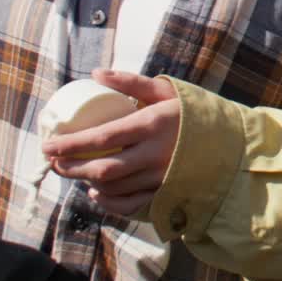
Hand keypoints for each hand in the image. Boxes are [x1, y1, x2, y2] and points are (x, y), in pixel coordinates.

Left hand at [42, 70, 180, 215]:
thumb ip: (131, 82)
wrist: (233, 143)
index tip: (48, 144)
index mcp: (152, 125)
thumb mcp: (165, 90)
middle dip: (72, 167)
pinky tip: (95, 191)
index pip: (102, 137)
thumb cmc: (193, 112)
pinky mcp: (167, 194)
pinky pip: (131, 205)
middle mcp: (155, 155)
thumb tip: (95, 74)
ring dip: (86, 182)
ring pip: (114, 187)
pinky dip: (109, 202)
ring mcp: (161, 178)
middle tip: (52, 161)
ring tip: (69, 171)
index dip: (71, 144)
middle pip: (103, 168)